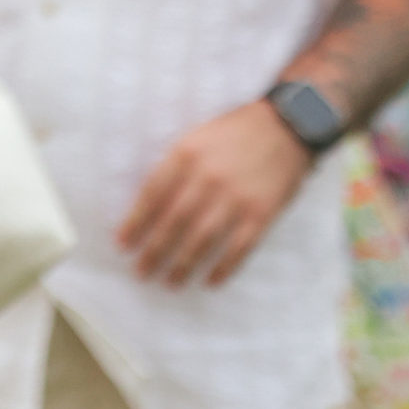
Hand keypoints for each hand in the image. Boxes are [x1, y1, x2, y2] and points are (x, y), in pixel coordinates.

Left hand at [116, 100, 312, 287]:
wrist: (285, 127)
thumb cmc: (232, 134)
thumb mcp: (195, 139)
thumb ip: (173, 168)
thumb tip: (147, 207)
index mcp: (186, 155)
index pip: (153, 194)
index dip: (136, 222)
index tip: (123, 244)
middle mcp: (208, 177)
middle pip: (174, 222)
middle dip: (155, 250)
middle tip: (141, 271)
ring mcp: (236, 198)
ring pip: (203, 239)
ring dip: (183, 264)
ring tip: (169, 281)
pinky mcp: (262, 213)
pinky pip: (239, 248)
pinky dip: (223, 268)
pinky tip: (209, 281)